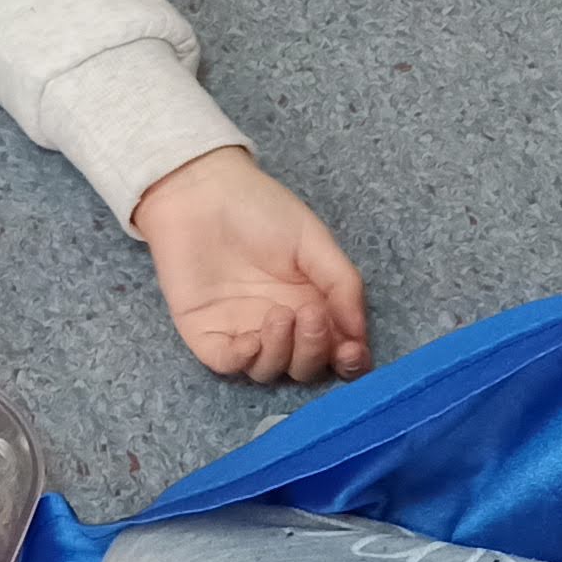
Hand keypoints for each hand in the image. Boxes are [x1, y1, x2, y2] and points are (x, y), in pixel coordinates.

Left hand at [131, 147, 370, 383]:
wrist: (202, 191)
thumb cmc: (260, 208)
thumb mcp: (314, 241)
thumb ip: (342, 285)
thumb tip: (359, 334)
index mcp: (311, 304)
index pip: (335, 351)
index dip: (348, 361)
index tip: (352, 351)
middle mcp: (279, 326)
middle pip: (304, 367)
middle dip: (314, 351)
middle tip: (310, 316)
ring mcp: (241, 331)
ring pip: (268, 371)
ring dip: (281, 353)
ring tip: (280, 314)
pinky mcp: (205, 332)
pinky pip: (227, 365)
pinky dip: (244, 360)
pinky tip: (251, 339)